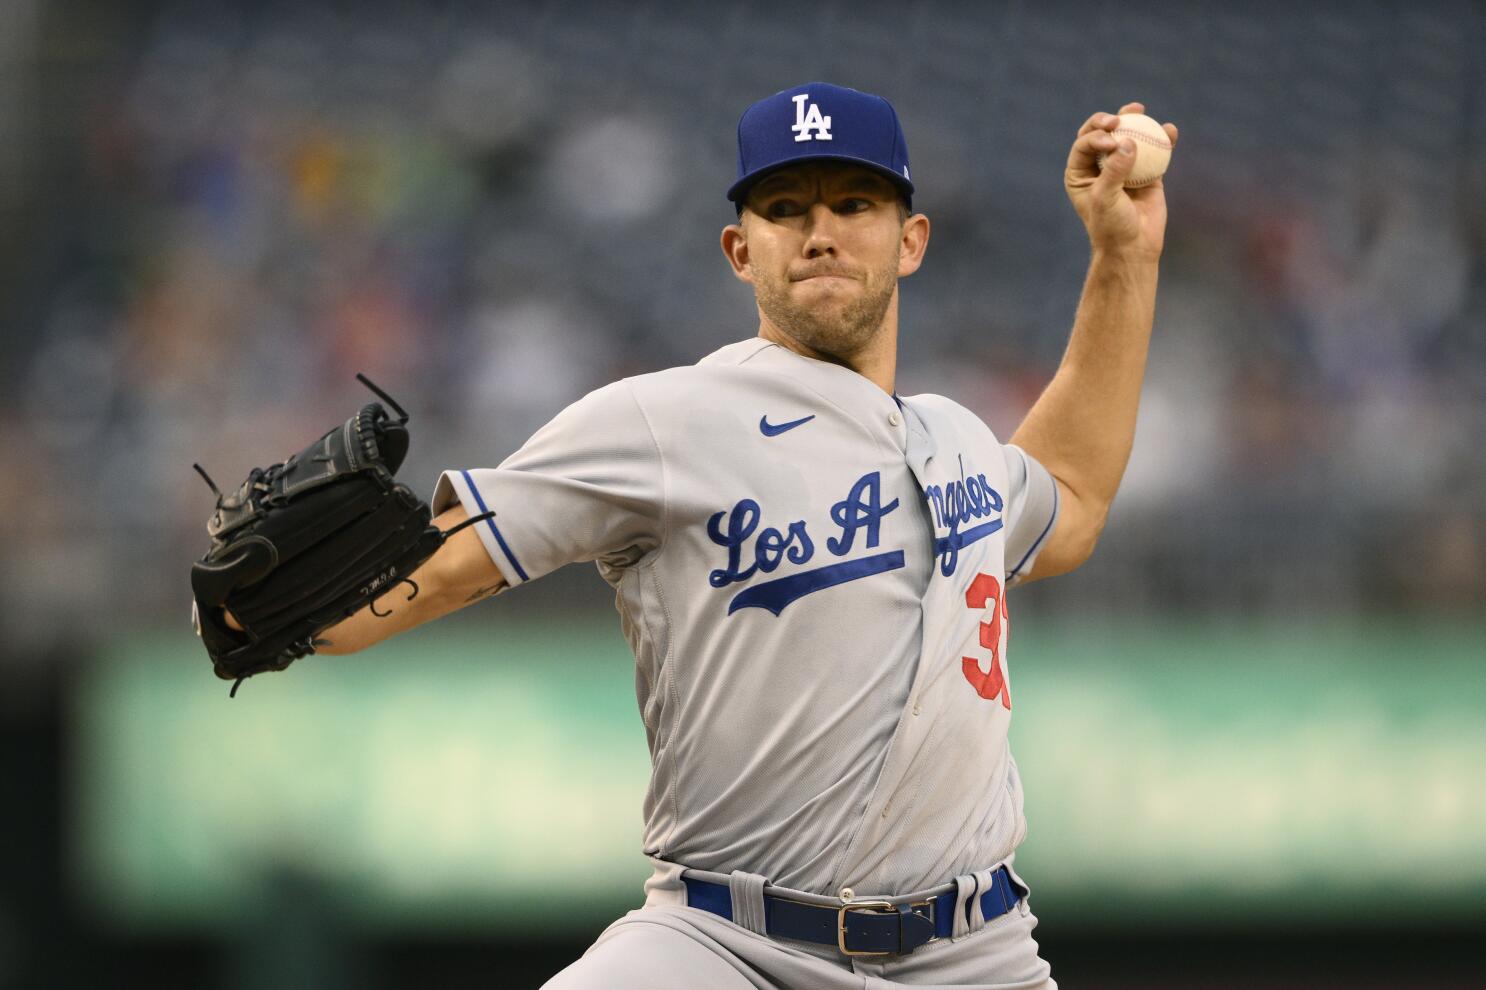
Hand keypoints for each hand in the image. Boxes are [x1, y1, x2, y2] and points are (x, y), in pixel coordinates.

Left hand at [1064, 102, 1178, 260]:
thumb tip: (1128, 142)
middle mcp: (1099, 167)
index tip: (1111, 140)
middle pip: (1102, 134)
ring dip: (1133, 121)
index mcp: (1080, 173)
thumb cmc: (1112, 227)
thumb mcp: (1107, 199)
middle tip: (1120, 119)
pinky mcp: (1147, 172)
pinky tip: (1170, 130)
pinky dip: (1162, 139)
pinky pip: (1154, 151)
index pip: (1084, 145)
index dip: (1096, 136)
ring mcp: (1123, 167)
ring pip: (1127, 138)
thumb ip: (1115, 171)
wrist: (1134, 247)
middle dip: (1108, 121)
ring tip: (1138, 109)